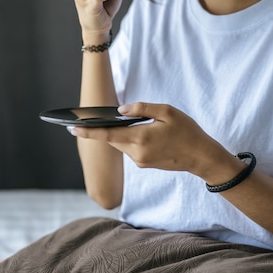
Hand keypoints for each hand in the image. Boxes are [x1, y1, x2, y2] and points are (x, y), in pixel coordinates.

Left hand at [70, 102, 230, 177]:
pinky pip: (131, 149)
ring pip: (121, 144)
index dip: (88, 131)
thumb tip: (121, 109)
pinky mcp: (145, 164)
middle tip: (88, 119)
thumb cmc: (187, 131)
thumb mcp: (168, 112)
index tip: (72, 128)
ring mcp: (140, 161)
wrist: (201, 157)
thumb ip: (143, 108)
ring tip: (120, 122)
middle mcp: (137, 153)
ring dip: (119, 133)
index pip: (108, 135)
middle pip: (112, 139)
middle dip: (102, 129)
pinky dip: (129, 139)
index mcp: (141, 138)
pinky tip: (138, 131)